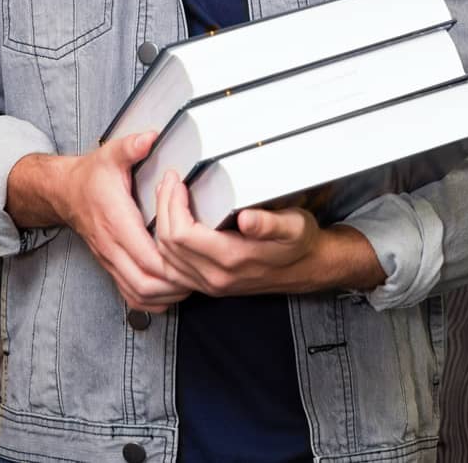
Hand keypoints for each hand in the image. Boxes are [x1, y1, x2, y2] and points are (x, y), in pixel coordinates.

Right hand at [57, 132, 191, 312]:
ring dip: (168, 293)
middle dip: (177, 281)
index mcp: (116, 220)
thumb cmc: (92, 176)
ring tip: (194, 281)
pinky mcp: (111, 267)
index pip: (146, 254)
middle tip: (204, 270)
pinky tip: (172, 290)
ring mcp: (110, 260)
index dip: (174, 260)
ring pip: (139, 293)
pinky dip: (153, 299)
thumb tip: (150, 137)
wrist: (65, 194)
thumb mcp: (110, 154)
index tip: (197, 252)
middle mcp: (112, 246)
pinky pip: (131, 295)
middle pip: (145, 281)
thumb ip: (130, 146)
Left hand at [153, 170, 323, 295]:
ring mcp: (210, 284)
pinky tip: (169, 224)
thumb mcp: (293, 226)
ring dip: (160, 226)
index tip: (177, 182)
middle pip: (168, 245)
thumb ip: (270, 223)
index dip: (172, 205)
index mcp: (232, 258)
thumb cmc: (299, 243)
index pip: (182, 234)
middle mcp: (215, 276)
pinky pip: (172, 270)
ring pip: (165, 260)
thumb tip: (247, 218)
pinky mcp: (209, 285)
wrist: (307, 268)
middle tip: (169, 182)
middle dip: (163, 208)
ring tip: (167, 197)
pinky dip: (164, 246)